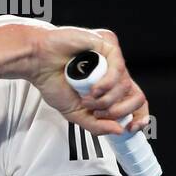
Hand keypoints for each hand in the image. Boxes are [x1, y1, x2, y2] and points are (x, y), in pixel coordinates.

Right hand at [23, 25, 149, 136]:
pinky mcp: (108, 45)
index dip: (138, 117)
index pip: (134, 102)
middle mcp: (113, 72)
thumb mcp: (74, 113)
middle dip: (118, 111)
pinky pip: (119, 69)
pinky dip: (108, 83)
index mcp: (108, 87)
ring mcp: (112, 59)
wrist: (37, 62)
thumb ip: (96, 125)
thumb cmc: (51, 81)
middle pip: (136, 96)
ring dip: (106, 98)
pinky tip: (93, 87)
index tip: (131, 128)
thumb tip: (119, 130)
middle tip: (98, 112)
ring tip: (86, 97)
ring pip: (126, 85)